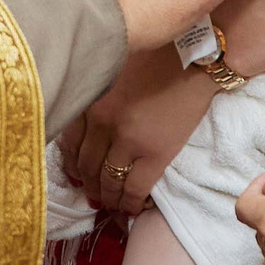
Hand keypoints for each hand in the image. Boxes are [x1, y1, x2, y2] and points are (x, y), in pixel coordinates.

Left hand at [60, 49, 217, 212]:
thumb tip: (86, 126)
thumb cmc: (154, 55)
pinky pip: (134, 188)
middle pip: (86, 165)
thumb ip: (94, 93)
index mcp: (90, 98)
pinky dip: (129, 203)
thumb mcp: (112, 69)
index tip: (75, 175)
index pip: (70, 142)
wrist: (195, 56)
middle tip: (91, 194)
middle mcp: (102, 121)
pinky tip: (130, 209)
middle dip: (87, 184)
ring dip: (105, 197)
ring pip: (107, 181)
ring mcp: (127, 139)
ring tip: (108, 204)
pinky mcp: (155, 152)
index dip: (71, 164)